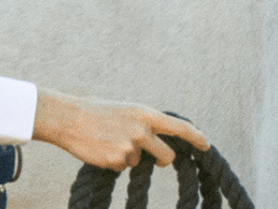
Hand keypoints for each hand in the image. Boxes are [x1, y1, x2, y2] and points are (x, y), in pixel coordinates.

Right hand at [32, 89, 209, 170]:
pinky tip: (102, 148)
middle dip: (163, 160)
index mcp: (147, 113)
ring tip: (111, 140)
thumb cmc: (100, 111)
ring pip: (139, 162)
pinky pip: (123, 167)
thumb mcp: (128, 110)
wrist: (70, 118)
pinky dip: (115, 162)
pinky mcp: (116, 162)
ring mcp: (130, 147)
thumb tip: (160, 144)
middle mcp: (142, 130)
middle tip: (156, 158)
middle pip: (167, 156)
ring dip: (129, 156)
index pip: (180, 127)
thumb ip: (146, 124)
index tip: (207, 146)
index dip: (196, 137)